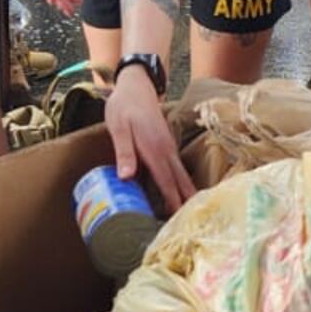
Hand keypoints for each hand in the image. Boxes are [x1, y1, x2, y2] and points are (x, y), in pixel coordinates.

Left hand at [103, 69, 193, 211]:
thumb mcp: (119, 127)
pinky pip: (176, 170)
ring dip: (186, 194)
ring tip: (190, 216)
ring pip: (181, 176)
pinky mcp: (166, 146)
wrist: (136, 85)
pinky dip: (180, 184)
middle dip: (186, 202)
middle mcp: (166, 150)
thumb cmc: (123, 106)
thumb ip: (124, 151)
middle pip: (180, 181)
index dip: (172, 201)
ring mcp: (169, 148)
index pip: (166, 181)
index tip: (179, 220)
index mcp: (155, 149)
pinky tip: (180, 195)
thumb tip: (126, 177)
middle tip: (191, 226)